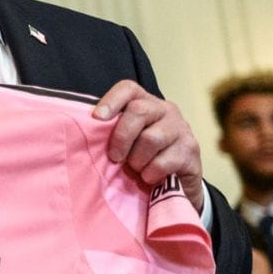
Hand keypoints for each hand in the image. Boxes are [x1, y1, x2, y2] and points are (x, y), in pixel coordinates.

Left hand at [94, 81, 205, 207]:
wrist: (177, 184)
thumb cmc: (143, 159)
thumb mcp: (126, 143)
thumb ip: (111, 133)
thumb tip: (81, 133)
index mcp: (145, 104)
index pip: (128, 89)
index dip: (111, 100)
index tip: (97, 118)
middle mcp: (165, 110)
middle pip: (139, 111)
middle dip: (121, 137)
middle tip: (116, 157)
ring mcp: (181, 128)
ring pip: (151, 138)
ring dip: (137, 160)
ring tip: (137, 169)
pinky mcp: (191, 149)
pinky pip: (163, 161)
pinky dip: (150, 173)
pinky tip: (151, 177)